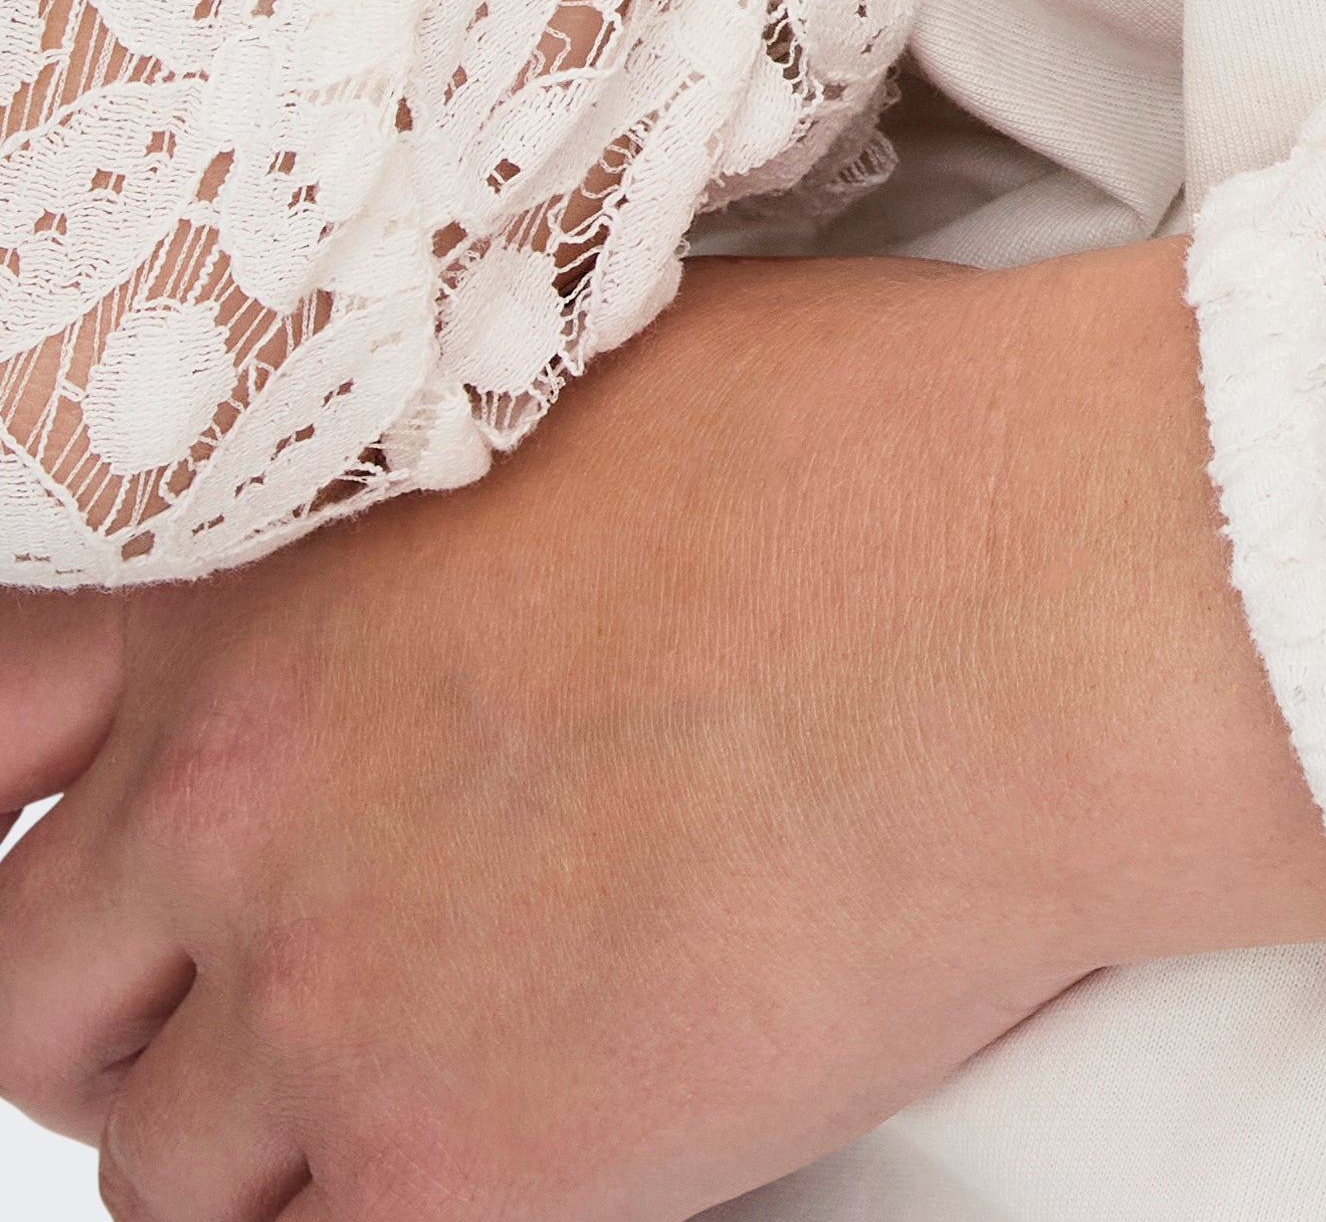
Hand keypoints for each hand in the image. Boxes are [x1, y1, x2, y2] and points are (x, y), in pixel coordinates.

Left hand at [0, 243, 1325, 1219]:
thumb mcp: (582, 369)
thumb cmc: (883, 451)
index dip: (31, 794)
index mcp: (253, 593)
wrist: (1043, 606)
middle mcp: (234, 804)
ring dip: (249, 1139)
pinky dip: (364, 1220)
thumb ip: (419, 492)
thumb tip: (416, 533)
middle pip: (24, 988)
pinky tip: (491, 1154)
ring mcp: (327, 1005)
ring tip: (413, 1072)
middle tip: (251, 990)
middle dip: (117, 999)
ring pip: (153, 1169)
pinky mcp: (455, 1175)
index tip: (109, 835)